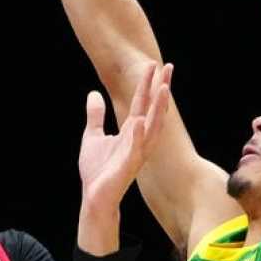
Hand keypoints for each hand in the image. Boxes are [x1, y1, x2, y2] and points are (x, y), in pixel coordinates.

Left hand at [78, 62, 173, 211]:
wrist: (95, 196)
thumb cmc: (98, 169)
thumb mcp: (93, 136)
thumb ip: (96, 116)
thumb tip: (93, 94)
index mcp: (131, 131)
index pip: (142, 102)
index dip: (147, 83)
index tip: (153, 64)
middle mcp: (139, 139)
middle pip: (153, 110)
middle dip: (161, 89)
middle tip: (168, 67)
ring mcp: (136, 152)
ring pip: (152, 127)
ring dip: (158, 109)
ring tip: (163, 88)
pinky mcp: (128, 166)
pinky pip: (136, 149)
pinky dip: (137, 136)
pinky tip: (138, 121)